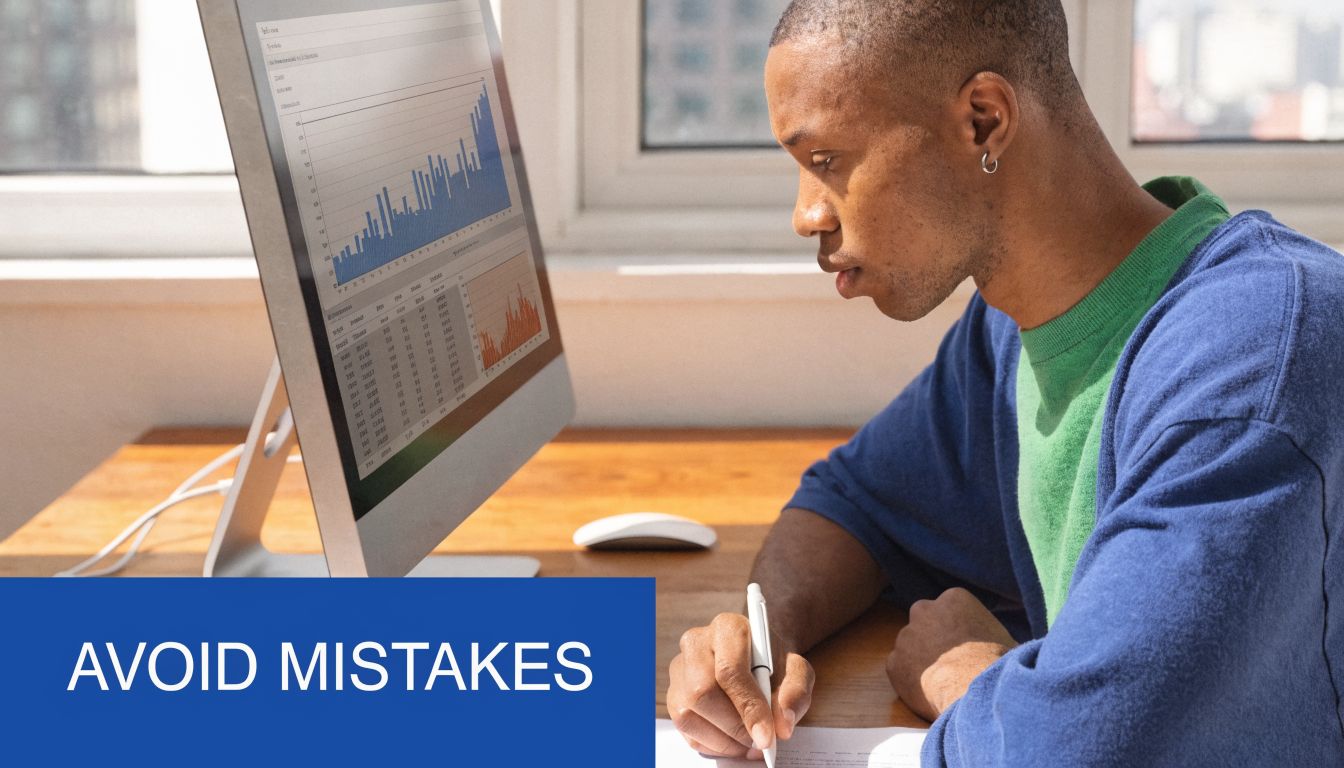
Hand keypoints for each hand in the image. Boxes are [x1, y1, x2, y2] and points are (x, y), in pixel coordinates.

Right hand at [668, 612, 814, 758]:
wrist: (758, 659)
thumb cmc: (774, 664)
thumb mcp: (796, 671)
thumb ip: (795, 693)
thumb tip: (782, 725)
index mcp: (727, 628)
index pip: (729, 670)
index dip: (747, 707)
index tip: (766, 736)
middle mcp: (696, 643)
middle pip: (703, 692)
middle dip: (734, 726)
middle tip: (759, 743)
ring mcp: (679, 670)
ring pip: (689, 713)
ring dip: (723, 739)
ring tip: (748, 743)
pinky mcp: (673, 694)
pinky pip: (684, 728)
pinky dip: (711, 743)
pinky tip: (732, 740)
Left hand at [886, 587, 1017, 721]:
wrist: (975, 688)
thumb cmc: (998, 664)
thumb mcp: (1005, 638)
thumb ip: (989, 633)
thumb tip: (1000, 644)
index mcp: (954, 598)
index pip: (950, 607)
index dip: (957, 628)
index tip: (965, 645)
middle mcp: (924, 610)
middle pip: (924, 619)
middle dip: (931, 635)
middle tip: (948, 659)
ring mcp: (905, 636)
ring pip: (909, 645)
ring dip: (919, 659)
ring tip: (940, 680)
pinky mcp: (893, 662)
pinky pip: (899, 669)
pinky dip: (909, 679)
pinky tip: (927, 691)